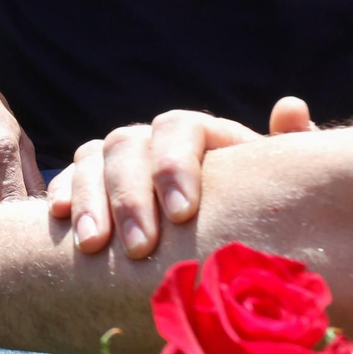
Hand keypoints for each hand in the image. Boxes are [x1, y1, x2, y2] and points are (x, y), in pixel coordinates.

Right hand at [47, 97, 313, 258]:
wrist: (227, 227)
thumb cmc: (260, 208)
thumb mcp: (280, 182)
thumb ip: (288, 149)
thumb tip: (291, 107)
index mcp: (199, 134)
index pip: (177, 128)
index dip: (174, 165)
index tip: (183, 215)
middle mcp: (152, 138)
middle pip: (128, 146)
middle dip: (129, 197)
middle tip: (140, 246)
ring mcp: (118, 157)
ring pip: (92, 160)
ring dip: (90, 200)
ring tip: (94, 247)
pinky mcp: (91, 180)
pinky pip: (70, 175)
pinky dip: (64, 193)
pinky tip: (61, 220)